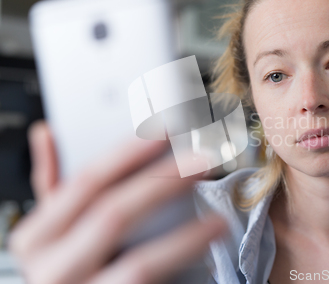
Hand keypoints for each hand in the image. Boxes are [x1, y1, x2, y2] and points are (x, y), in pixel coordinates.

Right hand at [8, 120, 227, 283]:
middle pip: (114, 215)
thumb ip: (51, 186)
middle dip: (162, 185)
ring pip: (140, 263)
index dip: (126, 155)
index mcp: (36, 238)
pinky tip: (205, 253)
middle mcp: (54, 268)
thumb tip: (47, 134)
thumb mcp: (46, 232)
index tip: (164, 134)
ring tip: (218, 219)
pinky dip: (181, 265)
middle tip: (200, 164)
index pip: (85, 183)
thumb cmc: (59, 269)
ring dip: (185, 238)